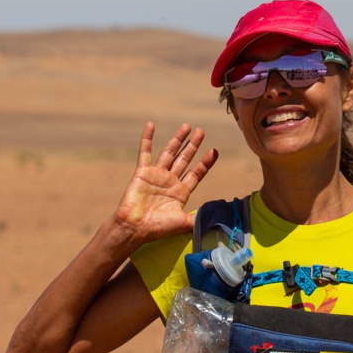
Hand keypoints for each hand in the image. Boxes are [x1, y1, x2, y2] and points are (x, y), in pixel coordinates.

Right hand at [113, 122, 217, 243]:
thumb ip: (200, 218)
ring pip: (169, 153)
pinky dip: (147, 138)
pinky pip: (145, 152)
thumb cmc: (159, 228)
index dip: (205, 162)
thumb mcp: (184, 223)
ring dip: (178, 139)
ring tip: (187, 127)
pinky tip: (151, 125)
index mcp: (181, 192)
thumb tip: (217, 219)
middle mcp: (170, 181)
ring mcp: (156, 175)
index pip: (197, 173)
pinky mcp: (142, 172)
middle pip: (185, 159)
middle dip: (193, 146)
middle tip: (201, 132)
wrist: (135, 227)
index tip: (214, 151)